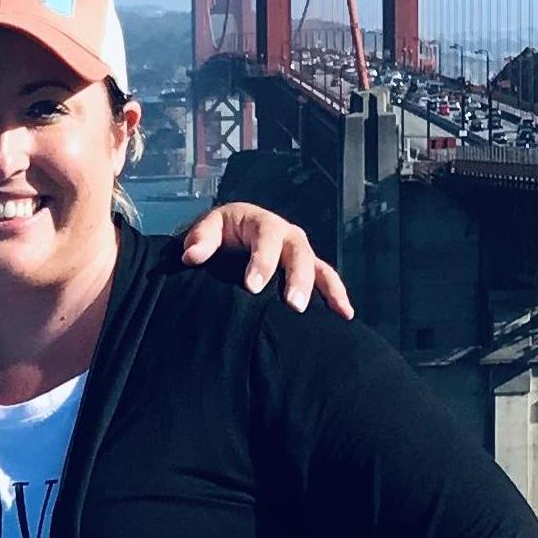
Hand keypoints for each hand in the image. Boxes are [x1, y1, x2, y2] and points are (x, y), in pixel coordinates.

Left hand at [176, 200, 354, 318]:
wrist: (232, 237)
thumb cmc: (221, 233)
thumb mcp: (208, 228)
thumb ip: (200, 239)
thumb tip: (192, 255)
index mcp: (262, 222)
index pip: (266, 238)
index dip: (262, 261)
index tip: (253, 286)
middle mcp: (287, 235)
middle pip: (298, 254)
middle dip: (297, 279)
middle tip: (293, 305)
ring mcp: (300, 252)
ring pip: (317, 267)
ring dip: (323, 289)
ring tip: (328, 312)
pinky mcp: (308, 270)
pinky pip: (327, 279)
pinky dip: (337, 295)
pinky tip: (345, 314)